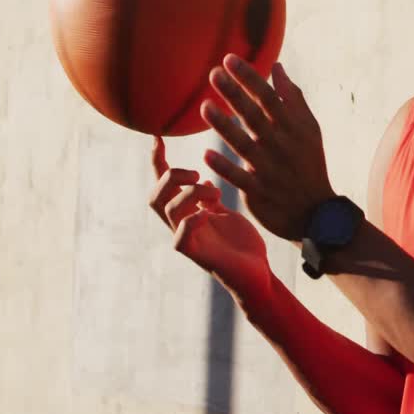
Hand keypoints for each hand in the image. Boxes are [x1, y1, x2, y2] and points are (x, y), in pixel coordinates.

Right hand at [148, 136, 271, 299]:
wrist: (257, 274)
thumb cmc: (242, 245)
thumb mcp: (226, 213)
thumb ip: (210, 200)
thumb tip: (204, 180)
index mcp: (188, 213)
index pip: (164, 185)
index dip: (157, 162)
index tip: (158, 138)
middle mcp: (183, 225)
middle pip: (155, 196)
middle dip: (171, 177)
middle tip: (197, 174)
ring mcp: (189, 240)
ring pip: (167, 210)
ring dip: (190, 193)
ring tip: (216, 193)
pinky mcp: (199, 255)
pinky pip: (180, 237)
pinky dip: (192, 221)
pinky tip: (209, 214)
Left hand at [201, 55, 335, 241]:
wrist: (315, 212)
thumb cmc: (309, 163)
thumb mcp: (309, 129)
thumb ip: (292, 98)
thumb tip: (277, 67)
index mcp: (293, 128)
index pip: (269, 97)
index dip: (249, 78)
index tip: (229, 59)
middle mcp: (281, 146)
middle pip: (254, 116)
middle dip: (234, 94)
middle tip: (213, 74)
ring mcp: (269, 170)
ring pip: (243, 144)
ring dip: (223, 126)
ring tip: (204, 107)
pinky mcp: (259, 192)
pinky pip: (239, 178)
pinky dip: (224, 168)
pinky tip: (207, 155)